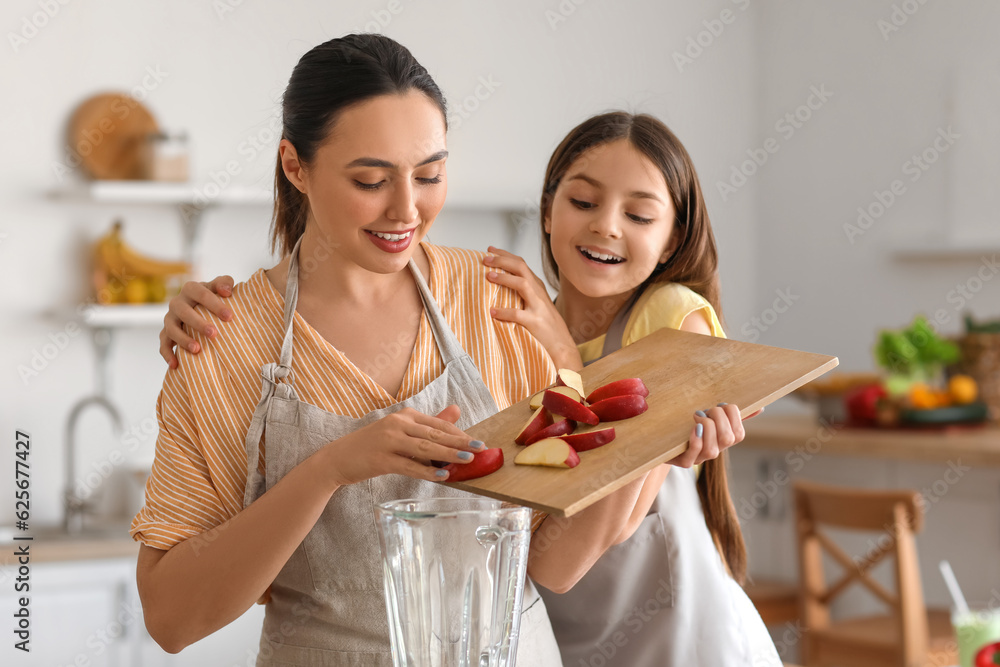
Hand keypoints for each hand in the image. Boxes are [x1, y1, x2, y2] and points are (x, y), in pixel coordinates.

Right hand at [159, 275, 234, 367]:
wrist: (201, 307)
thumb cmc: (214, 297)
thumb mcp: (219, 287)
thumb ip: (225, 282)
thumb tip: (227, 290)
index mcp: (190, 289)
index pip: (201, 294)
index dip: (214, 304)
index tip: (230, 317)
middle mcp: (177, 303)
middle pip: (184, 312)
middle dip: (198, 323)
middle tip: (214, 334)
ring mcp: (169, 319)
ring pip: (171, 329)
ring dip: (183, 340)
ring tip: (197, 350)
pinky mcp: (166, 333)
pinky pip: (163, 344)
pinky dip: (167, 355)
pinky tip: (175, 365)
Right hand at [318, 405, 484, 487]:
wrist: (338, 458)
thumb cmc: (373, 446)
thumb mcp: (401, 431)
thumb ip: (430, 424)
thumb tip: (457, 411)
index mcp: (404, 416)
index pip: (438, 424)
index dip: (459, 434)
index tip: (477, 442)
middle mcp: (398, 424)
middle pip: (435, 435)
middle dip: (459, 442)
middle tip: (480, 448)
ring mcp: (389, 441)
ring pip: (425, 449)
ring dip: (447, 455)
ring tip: (467, 460)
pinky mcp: (382, 459)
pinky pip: (409, 467)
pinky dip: (427, 472)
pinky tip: (442, 476)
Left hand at [484, 247, 582, 370]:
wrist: (562, 346)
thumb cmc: (546, 326)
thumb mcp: (535, 304)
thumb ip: (521, 293)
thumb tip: (497, 285)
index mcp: (536, 287)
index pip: (521, 263)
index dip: (505, 255)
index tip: (489, 250)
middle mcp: (538, 292)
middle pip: (521, 268)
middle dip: (502, 260)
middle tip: (485, 258)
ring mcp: (538, 306)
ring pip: (522, 284)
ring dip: (504, 278)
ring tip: (489, 276)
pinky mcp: (535, 322)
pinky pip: (518, 314)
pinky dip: (504, 312)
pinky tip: (493, 312)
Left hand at [670, 403, 759, 466]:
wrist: (661, 439)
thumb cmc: (688, 424)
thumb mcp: (710, 416)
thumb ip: (732, 414)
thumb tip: (760, 408)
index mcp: (722, 440)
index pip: (739, 433)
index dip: (733, 416)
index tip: (720, 404)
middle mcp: (713, 450)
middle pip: (728, 439)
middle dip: (719, 418)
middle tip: (707, 409)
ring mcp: (698, 458)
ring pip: (712, 451)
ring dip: (707, 428)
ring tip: (697, 416)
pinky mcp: (681, 461)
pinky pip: (692, 458)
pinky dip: (696, 441)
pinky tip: (694, 428)